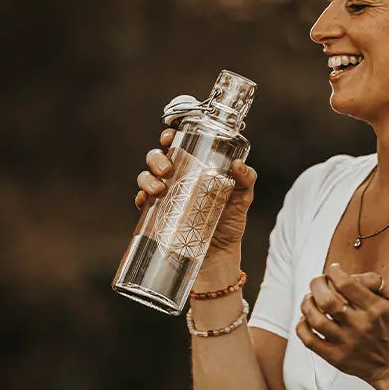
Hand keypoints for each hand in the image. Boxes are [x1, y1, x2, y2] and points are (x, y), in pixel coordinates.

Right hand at [135, 125, 257, 254]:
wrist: (220, 254)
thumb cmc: (230, 221)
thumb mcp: (243, 198)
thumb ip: (246, 180)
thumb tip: (239, 166)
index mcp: (195, 166)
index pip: (179, 144)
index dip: (170, 134)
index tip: (170, 136)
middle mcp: (177, 178)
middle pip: (157, 157)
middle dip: (156, 157)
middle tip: (167, 169)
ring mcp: (165, 195)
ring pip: (145, 176)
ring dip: (147, 178)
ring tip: (159, 188)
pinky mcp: (157, 215)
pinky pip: (142, 201)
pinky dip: (142, 197)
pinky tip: (148, 199)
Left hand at [296, 263, 388, 386]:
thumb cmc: (388, 329)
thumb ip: (374, 283)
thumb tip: (349, 274)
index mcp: (374, 309)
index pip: (346, 284)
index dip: (334, 272)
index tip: (333, 270)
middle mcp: (359, 325)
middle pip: (327, 300)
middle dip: (317, 285)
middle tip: (318, 282)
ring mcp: (345, 342)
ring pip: (315, 319)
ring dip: (307, 304)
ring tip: (310, 299)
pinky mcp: (335, 356)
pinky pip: (309, 340)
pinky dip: (302, 326)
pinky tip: (307, 319)